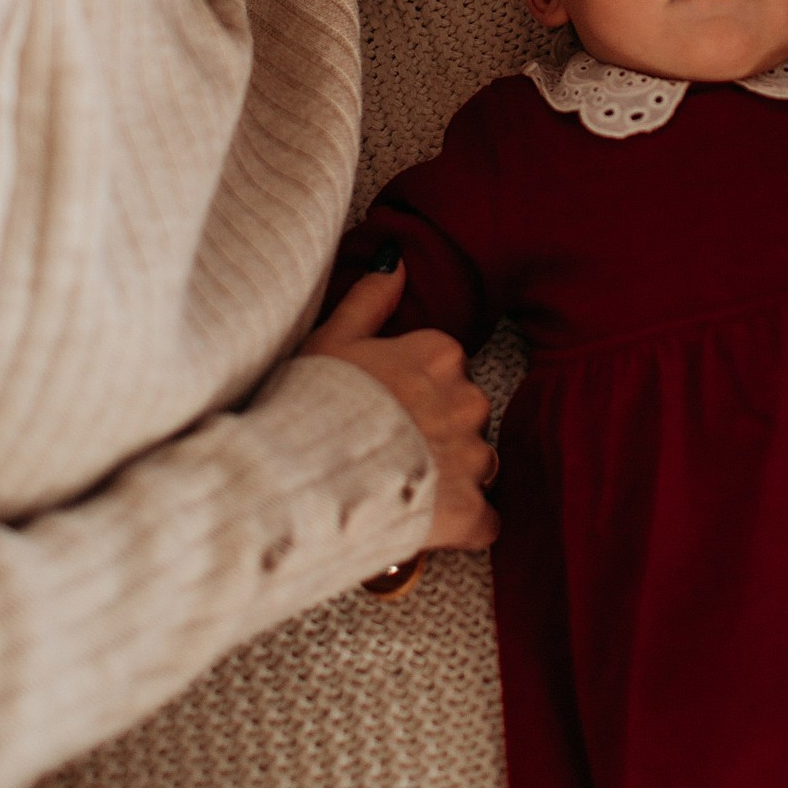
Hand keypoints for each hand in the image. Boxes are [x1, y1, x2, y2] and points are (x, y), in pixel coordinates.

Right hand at [301, 261, 498, 548]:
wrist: (302, 476)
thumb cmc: (310, 405)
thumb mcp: (331, 337)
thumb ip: (371, 297)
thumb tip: (397, 258)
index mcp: (439, 354)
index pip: (447, 368)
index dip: (414, 394)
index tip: (382, 411)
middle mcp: (468, 401)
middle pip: (466, 418)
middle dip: (438, 436)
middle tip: (388, 454)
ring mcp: (471, 458)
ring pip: (479, 467)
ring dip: (450, 480)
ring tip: (400, 491)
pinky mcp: (468, 512)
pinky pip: (484, 523)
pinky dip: (461, 528)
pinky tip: (424, 529)